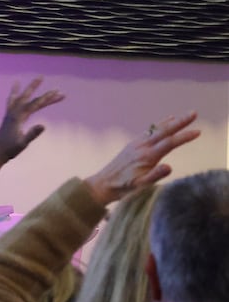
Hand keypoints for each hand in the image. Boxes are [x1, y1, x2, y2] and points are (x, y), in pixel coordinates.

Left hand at [0, 78, 63, 172]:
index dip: (47, 98)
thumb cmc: (10, 149)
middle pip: (26, 96)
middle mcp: (14, 112)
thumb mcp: (23, 143)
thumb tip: (43, 125)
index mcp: (19, 117)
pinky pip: (12, 101)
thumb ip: (32, 134)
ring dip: (28, 89)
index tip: (58, 93)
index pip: (35, 104)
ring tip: (35, 80)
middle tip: (42, 76)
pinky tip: (16, 88)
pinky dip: (14, 93)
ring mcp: (10, 113)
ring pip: (21, 97)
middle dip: (34, 86)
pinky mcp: (9, 116)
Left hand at [85, 112, 199, 205]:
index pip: (169, 143)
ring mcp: (136, 145)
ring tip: (183, 115)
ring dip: (171, 122)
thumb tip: (169, 167)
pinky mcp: (132, 145)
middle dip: (180, 122)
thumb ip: (154, 176)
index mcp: (146, 157)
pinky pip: (148, 132)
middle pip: (164, 131)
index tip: (198, 131)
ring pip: (156, 130)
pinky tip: (166, 122)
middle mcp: (141, 147)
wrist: (103, 184)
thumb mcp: (140, 186)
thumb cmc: (123, 188)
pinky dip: (159, 125)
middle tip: (194, 113)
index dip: (184, 137)